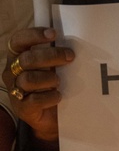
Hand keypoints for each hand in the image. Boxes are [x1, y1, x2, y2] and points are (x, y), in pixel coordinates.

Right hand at [2, 28, 73, 144]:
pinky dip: (50, 97)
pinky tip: (58, 96)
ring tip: (59, 82)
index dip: (33, 35)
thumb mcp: (51, 67)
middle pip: (27, 59)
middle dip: (51, 56)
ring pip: (29, 79)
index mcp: (17, 57)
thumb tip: (73, 42)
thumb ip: (54, 54)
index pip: (18, 41)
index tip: (53, 33)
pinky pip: (36, 99)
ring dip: (49, 78)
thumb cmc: (50, 85)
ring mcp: (15, 90)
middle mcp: (12, 72)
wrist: (50, 116)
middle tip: (70, 57)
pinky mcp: (22, 108)